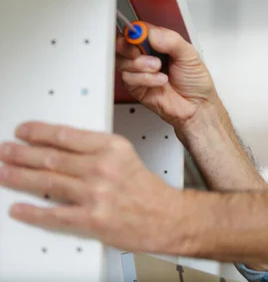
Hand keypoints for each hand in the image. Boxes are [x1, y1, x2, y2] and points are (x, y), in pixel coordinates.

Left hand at [0, 122, 185, 252]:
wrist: (167, 217)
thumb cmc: (148, 190)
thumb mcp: (126, 156)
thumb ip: (97, 151)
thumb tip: (62, 149)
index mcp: (113, 148)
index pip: (67, 135)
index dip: (39, 132)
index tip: (24, 131)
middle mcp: (103, 168)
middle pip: (52, 157)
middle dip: (22, 153)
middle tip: (6, 150)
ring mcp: (95, 195)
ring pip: (48, 182)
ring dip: (20, 177)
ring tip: (4, 172)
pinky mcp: (91, 220)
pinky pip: (54, 215)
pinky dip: (32, 212)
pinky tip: (19, 208)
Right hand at [116, 25, 216, 128]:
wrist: (197, 106)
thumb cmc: (195, 81)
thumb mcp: (189, 55)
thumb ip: (171, 40)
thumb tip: (153, 33)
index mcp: (159, 44)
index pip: (138, 31)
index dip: (134, 31)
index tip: (139, 35)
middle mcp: (146, 56)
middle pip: (123, 44)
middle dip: (129, 46)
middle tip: (140, 51)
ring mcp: (140, 71)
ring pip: (122, 61)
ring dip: (140, 64)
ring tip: (157, 67)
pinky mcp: (136, 87)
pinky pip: (129, 78)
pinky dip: (145, 78)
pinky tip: (159, 80)